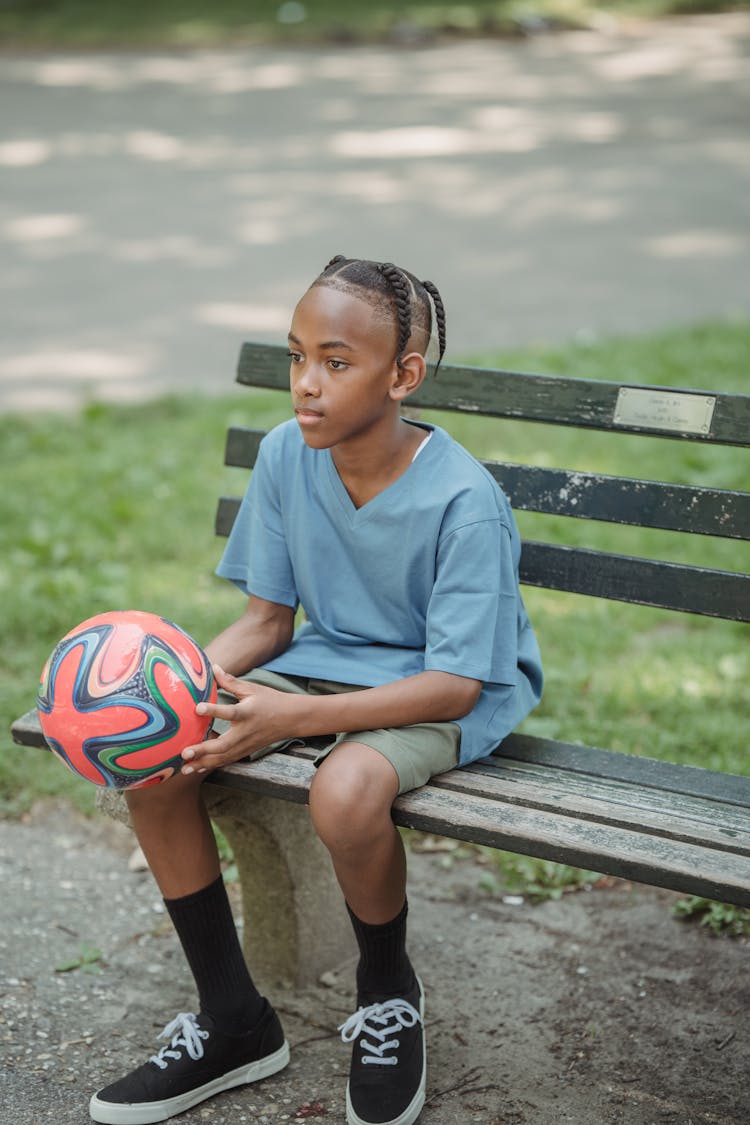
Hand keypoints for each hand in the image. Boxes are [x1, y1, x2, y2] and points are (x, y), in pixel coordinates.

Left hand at [180, 666, 297, 773]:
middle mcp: (245, 732)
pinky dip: (211, 765)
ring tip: (184, 768)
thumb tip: (213, 667)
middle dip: (203, 750)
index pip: (229, 712)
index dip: (213, 710)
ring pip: (223, 757)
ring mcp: (245, 745)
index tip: (197, 708)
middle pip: (223, 745)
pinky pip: (226, 760)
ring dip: (203, 763)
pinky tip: (196, 768)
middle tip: (185, 752)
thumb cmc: (270, 700)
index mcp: (247, 712)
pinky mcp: (245, 751)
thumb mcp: (252, 688)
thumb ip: (230, 681)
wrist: (290, 719)